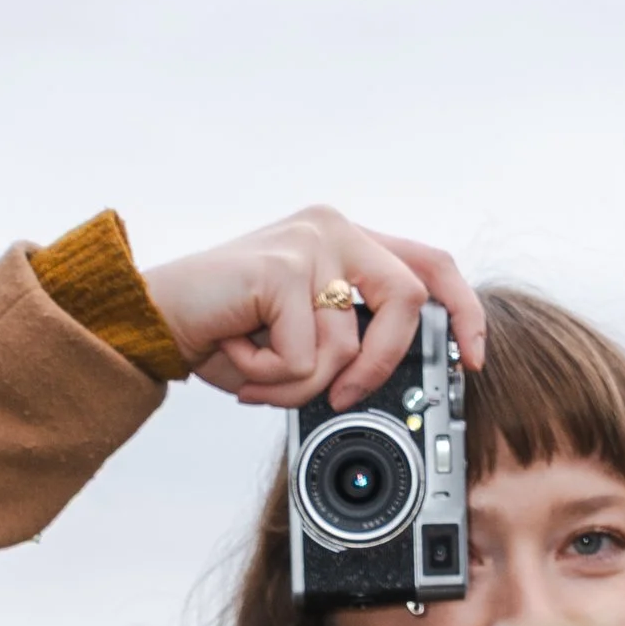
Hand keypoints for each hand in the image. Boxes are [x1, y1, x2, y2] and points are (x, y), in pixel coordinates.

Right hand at [145, 208, 485, 412]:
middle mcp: (333, 228)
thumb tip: (386, 388)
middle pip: (408, 298)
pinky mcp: (282, 268)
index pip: (430, 264)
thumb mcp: (300, 339)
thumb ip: (347, 345)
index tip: (472, 359)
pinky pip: (305, 359)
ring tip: (257, 371)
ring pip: (345, 348)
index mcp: (346, 240)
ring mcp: (310, 241)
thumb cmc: (224, 330)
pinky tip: (239, 356)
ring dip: (298, 385)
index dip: (463, 312)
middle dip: (382, 363)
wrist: (152, 317)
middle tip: (343, 397)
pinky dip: (271, 379)